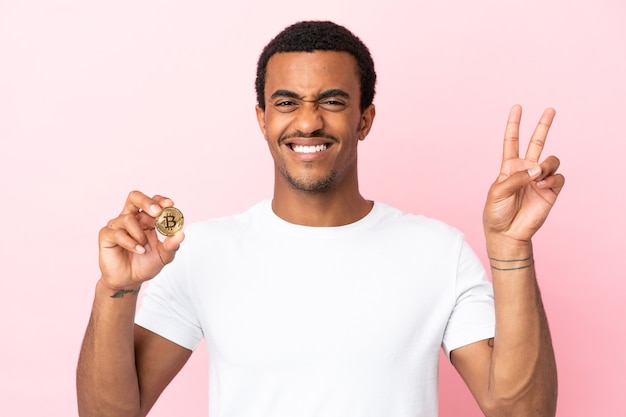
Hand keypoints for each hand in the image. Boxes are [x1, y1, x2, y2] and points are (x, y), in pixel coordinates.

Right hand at [98, 191, 184, 290]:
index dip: (160, 200)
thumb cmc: (145, 264)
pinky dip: (130, 242)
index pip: (153, 202)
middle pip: (134, 197)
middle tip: (157, 212)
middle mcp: (131, 218)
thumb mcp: (164, 256)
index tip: (170, 204)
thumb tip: (181, 234)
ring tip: (144, 246)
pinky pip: (117, 233)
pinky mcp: (106, 236)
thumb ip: (172, 245)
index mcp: (146, 219)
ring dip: (139, 233)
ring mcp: (117, 226)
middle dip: (146, 202)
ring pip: (127, 218)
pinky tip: (138, 250)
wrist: (129, 281)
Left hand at [483, 105, 564, 246]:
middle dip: (543, 125)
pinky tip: (543, 187)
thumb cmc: (496, 213)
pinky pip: (558, 177)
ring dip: (546, 165)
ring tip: (538, 178)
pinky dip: (551, 180)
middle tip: (550, 109)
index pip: (512, 141)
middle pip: (536, 142)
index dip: (514, 125)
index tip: (517, 107)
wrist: (507, 233)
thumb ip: (516, 178)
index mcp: (509, 167)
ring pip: (551, 159)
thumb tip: (538, 170)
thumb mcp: (498, 192)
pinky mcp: (551, 191)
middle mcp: (525, 170)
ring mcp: (539, 179)